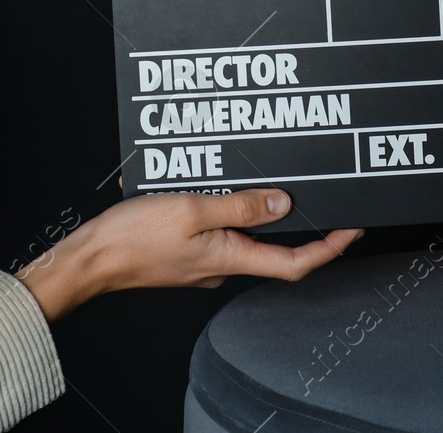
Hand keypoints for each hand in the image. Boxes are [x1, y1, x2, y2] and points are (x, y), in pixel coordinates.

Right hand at [14, 186, 362, 322]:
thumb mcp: (193, 210)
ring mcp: (205, 260)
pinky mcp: (186, 251)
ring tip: (271, 177)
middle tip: (321, 191)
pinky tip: (222, 185)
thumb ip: (241, 205)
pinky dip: (230, 207)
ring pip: (246, 235)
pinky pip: (220, 229)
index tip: (354, 227)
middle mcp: (223, 265)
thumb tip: (284, 205)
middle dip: (301, 222)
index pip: (296, 262)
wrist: (88, 259)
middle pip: (276, 248)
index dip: (330, 247)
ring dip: (261, 209)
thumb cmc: (131, 238)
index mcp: (230, 257)